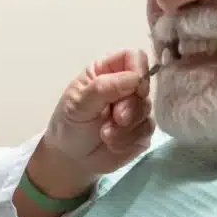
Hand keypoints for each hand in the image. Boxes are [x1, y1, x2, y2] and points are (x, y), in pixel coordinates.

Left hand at [38, 49, 154, 187]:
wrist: (71, 159)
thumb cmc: (69, 125)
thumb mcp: (78, 104)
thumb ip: (104, 88)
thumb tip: (135, 79)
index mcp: (106, 72)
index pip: (134, 57)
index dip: (138, 69)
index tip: (133, 87)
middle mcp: (124, 87)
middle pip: (144, 85)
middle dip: (130, 105)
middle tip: (115, 118)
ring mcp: (135, 109)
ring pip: (147, 109)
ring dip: (126, 126)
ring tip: (105, 135)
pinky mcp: (141, 131)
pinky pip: (147, 130)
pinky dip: (129, 139)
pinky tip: (113, 145)